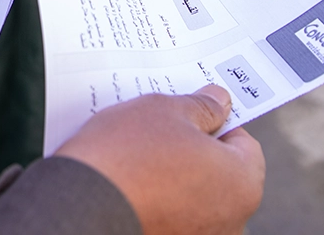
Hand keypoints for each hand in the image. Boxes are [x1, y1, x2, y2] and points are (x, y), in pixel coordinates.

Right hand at [56, 85, 264, 234]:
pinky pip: (172, 214)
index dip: (217, 123)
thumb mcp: (165, 111)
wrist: (78, 205)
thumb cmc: (126, 156)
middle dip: (194, 151)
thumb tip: (219, 102)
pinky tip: (131, 182)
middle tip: (161, 131)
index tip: (190, 114)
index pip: (245, 144)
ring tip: (139, 157)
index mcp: (242, 183)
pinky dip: (157, 200)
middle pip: (220, 173)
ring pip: (195, 196)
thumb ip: (201, 106)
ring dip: (175, 177)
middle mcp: (231, 220)